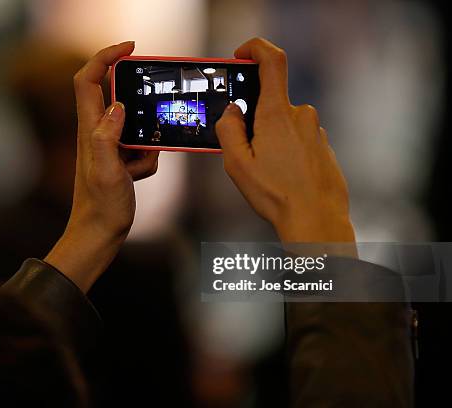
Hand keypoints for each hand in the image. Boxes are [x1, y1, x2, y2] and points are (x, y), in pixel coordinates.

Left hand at [45, 41, 158, 291]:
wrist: (100, 234)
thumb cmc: (100, 207)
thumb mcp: (107, 172)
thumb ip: (108, 137)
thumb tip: (118, 106)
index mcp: (89, 130)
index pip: (88, 80)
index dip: (104, 57)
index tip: (130, 48)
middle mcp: (97, 132)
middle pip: (114, 97)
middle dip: (136, 101)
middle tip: (152, 111)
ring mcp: (109, 146)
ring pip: (134, 125)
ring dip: (146, 140)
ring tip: (139, 164)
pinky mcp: (120, 159)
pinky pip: (142, 147)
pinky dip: (146, 160)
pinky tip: (138, 177)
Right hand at [216, 38, 354, 244]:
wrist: (316, 219)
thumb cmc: (276, 194)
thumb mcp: (237, 164)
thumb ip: (228, 130)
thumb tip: (232, 111)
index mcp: (276, 115)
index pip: (272, 61)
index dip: (255, 48)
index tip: (241, 55)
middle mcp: (301, 116)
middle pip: (270, 103)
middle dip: (254, 121)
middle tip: (247, 153)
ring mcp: (315, 131)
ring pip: (283, 125)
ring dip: (270, 141)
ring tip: (267, 174)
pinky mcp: (323, 147)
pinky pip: (298, 140)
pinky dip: (286, 152)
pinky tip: (283, 178)